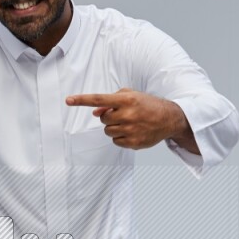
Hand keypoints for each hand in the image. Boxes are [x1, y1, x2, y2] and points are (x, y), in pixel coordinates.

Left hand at [65, 90, 188, 150]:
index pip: (99, 99)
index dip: (82, 100)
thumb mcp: (131, 96)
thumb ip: (111, 102)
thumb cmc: (148, 105)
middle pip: (103, 118)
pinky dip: (120, 137)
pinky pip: (116, 141)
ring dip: (114, 127)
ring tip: (129, 123)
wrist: (169, 118)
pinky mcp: (134, 142)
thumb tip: (94, 112)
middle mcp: (128, 114)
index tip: (68, 100)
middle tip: (122, 114)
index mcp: (127, 99)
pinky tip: (133, 132)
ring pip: (108, 131)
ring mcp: (131, 129)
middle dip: (109, 116)